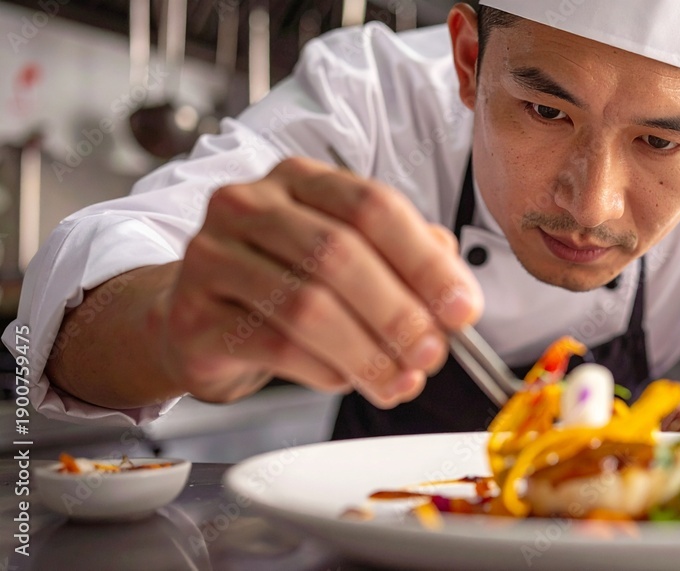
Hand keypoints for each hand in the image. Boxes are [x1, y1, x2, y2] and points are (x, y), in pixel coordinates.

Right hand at [154, 157, 482, 406]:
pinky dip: (324, 370)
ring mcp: (213, 256)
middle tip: (432, 355)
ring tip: (399, 381)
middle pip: (341, 254)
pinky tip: (345, 379)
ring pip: (308, 306)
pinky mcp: (194, 315)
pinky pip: (274, 345)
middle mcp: (250, 205)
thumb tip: (456, 294)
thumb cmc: (281, 284)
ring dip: (368, 353)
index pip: (374, 206)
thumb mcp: (347, 258)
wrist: (194, 318)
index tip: (463, 309)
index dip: (426, 262)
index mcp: (300, 180)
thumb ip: (404, 262)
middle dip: (399, 313)